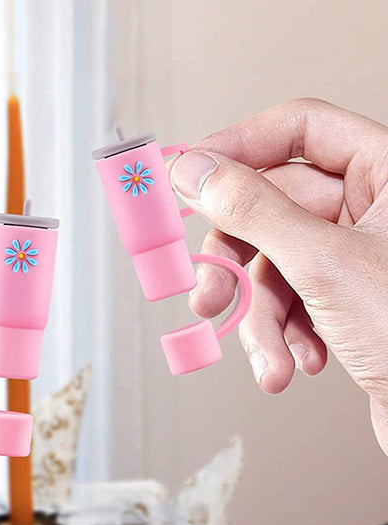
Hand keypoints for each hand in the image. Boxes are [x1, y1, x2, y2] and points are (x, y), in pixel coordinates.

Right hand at [169, 98, 387, 453]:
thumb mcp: (323, 264)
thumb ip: (253, 209)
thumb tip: (197, 170)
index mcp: (386, 174)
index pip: (299, 128)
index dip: (239, 146)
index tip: (191, 174)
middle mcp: (369, 209)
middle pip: (270, 207)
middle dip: (236, 263)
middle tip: (208, 292)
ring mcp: (353, 254)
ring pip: (273, 263)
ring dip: (260, 318)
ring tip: (268, 356)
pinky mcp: (341, 296)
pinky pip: (289, 299)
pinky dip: (283, 335)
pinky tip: (297, 362)